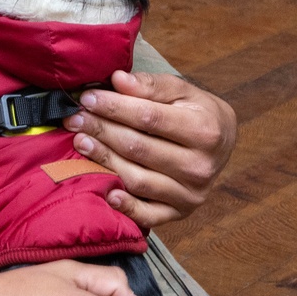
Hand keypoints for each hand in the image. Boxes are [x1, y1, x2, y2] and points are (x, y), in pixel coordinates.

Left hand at [64, 69, 235, 230]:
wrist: (222, 143)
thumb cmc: (196, 112)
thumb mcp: (182, 91)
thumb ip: (151, 85)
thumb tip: (118, 80)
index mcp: (204, 131)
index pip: (149, 118)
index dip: (114, 107)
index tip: (87, 98)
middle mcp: (200, 167)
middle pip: (138, 148)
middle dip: (102, 130)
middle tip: (74, 118)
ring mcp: (191, 194)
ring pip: (137, 179)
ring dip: (103, 159)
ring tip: (80, 141)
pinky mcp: (180, 213)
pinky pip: (148, 215)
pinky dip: (126, 206)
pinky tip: (105, 191)